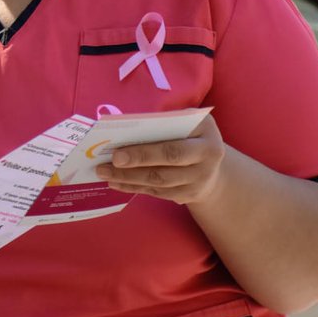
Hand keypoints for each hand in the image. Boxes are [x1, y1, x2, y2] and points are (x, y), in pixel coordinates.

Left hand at [95, 115, 227, 205]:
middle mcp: (207, 163)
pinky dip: (133, 187)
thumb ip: (164, 123)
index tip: (116, 154)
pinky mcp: (187, 195)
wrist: (214, 164)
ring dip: (127, 179)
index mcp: (207, 139)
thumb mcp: (188, 121)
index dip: (143, 154)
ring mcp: (198, 183)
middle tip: (105, 165)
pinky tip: (115, 182)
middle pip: (164, 170)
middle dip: (132, 168)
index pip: (172, 150)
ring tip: (103, 173)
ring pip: (158, 183)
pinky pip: (157, 192)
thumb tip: (124, 127)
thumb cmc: (192, 134)